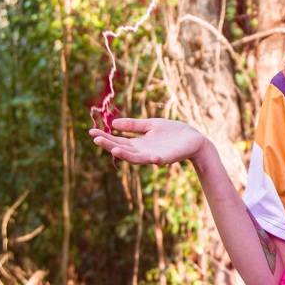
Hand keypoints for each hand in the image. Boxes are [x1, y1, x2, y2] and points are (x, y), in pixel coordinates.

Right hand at [89, 117, 206, 165]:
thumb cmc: (172, 132)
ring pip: (137, 158)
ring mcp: (155, 156)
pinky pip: (161, 160)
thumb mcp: (150, 125)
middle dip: (110, 145)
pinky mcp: (169, 157)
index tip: (91, 132)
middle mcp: (144, 152)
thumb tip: (113, 123)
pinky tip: (151, 157)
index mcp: (139, 144)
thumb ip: (133, 126)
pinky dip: (155, 160)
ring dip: (126, 155)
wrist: (193, 138)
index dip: (105, 137)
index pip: (118, 141)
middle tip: (96, 139)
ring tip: (115, 149)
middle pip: (123, 150)